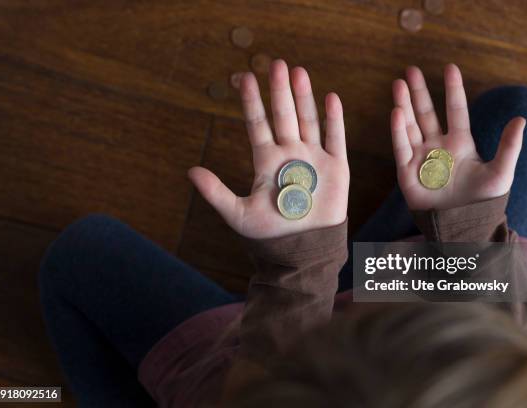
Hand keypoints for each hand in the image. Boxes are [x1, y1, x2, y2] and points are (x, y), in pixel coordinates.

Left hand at [189, 60, 348, 238]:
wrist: (303, 251)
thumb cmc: (271, 234)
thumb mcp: (238, 214)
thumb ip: (216, 192)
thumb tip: (190, 171)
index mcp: (267, 161)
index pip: (257, 124)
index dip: (251, 101)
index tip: (245, 77)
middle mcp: (290, 154)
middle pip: (284, 115)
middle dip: (279, 91)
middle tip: (276, 63)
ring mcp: (313, 158)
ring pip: (309, 120)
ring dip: (304, 97)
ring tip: (298, 72)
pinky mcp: (335, 167)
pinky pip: (335, 138)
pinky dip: (334, 119)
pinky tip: (331, 97)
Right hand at [391, 64, 524, 209]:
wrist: (462, 228)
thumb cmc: (483, 202)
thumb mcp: (501, 173)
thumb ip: (509, 146)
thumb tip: (521, 119)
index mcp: (460, 144)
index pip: (455, 110)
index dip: (453, 90)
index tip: (450, 68)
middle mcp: (438, 147)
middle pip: (426, 114)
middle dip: (419, 93)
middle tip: (411, 70)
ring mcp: (421, 159)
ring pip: (409, 126)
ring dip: (403, 105)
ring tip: (398, 84)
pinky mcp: (407, 173)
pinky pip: (401, 148)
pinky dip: (398, 130)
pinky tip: (397, 112)